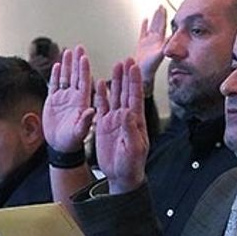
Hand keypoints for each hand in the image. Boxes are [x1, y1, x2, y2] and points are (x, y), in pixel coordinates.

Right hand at [43, 47, 96, 152]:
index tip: (84, 57)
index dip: (84, 70)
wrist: (61, 147)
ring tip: (68, 51)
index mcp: (82, 103)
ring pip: (66, 77)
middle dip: (77, 62)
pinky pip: (55, 85)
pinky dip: (56, 75)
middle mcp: (74, 98)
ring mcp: (64, 98)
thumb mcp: (81, 134)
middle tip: (78, 47)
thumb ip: (86, 122)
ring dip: (67, 65)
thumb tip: (92, 111)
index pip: (84, 83)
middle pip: (76, 76)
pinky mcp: (54, 101)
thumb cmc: (73, 142)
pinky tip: (58, 65)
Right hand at [94, 60, 148, 193]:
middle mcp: (126, 117)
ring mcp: (115, 120)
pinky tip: (100, 83)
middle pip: (126, 91)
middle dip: (126, 75)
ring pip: (115, 96)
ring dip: (115, 81)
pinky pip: (102, 106)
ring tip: (115, 65)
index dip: (134, 81)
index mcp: (136, 121)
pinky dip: (101, 94)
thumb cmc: (131, 165)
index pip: (135, 96)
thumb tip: (127, 112)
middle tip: (126, 60)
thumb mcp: (134, 149)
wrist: (121, 176)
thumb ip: (130, 130)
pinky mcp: (104, 125)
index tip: (133, 66)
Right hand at [134, 4, 167, 93]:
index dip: (164, 17)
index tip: (165, 8)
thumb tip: (173, 36)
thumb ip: (165, 45)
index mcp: (159, 41)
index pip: (162, 26)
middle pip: (158, 24)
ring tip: (157, 10)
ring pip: (152, 26)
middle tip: (162, 5)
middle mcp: (155, 40)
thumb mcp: (159, 54)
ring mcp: (149, 41)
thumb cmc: (149, 68)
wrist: (142, 74)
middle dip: (160, 15)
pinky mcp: (142, 44)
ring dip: (154, 18)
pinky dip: (145, 25)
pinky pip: (143, 32)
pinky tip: (146, 20)